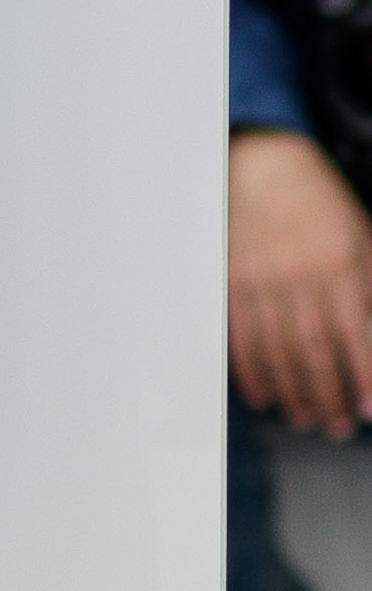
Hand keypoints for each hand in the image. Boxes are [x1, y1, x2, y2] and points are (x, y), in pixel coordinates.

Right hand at [230, 129, 371, 437]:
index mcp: (341, 265)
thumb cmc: (319, 202)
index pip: (357, 338)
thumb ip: (371, 286)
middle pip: (316, 354)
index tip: (368, 410)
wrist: (262, 163)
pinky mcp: (232, 281)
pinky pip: (241, 337)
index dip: (365, 380)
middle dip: (328, 399)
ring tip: (305, 419)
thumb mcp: (362, 236)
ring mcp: (263, 280)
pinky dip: (252, 372)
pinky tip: (264, 395)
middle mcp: (302, 277)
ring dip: (293, 394)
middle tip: (337, 427)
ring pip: (279, 353)